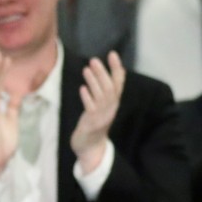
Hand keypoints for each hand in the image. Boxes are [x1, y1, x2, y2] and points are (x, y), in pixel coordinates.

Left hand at [70, 51, 125, 172]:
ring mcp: (102, 116)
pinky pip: (91, 108)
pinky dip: (87, 98)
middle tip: (94, 60)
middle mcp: (110, 108)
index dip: (116, 68)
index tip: (113, 54)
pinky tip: (82, 88)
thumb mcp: (100, 105)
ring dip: (94, 82)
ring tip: (86, 69)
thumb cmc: (94, 122)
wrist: (90, 147)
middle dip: (102, 73)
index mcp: (113, 103)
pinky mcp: (92, 123)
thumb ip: (102, 91)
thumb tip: (101, 72)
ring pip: (101, 96)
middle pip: (109, 88)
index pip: (118, 83)